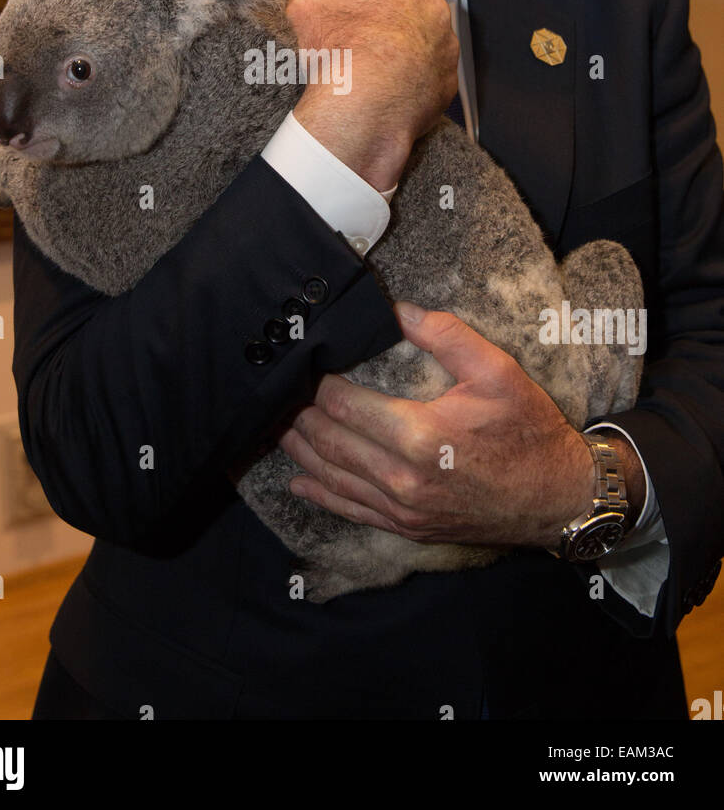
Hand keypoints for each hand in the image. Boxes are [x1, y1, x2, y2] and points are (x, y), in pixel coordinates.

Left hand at [279, 302, 642, 549]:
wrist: (558, 497)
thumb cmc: (529, 431)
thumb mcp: (496, 370)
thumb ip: (445, 335)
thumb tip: (397, 310)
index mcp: (418, 435)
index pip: (344, 405)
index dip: (319, 383)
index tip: (307, 364)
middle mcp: (402, 478)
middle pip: (330, 442)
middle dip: (301, 415)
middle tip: (284, 392)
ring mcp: (403, 509)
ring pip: (333, 477)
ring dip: (301, 451)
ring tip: (279, 427)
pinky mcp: (408, 528)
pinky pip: (352, 511)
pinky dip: (321, 494)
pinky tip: (300, 479)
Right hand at [286, 0, 458, 191]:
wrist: (364, 108)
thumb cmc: (341, 56)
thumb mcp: (305, 12)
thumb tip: (307, 0)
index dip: (364, 1)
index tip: (353, 19)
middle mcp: (433, 9)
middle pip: (408, 11)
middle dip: (389, 25)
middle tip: (364, 47)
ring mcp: (445, 47)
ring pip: (424, 45)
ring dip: (406, 54)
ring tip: (377, 73)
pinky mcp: (449, 81)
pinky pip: (431, 78)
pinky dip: (415, 84)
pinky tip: (391, 93)